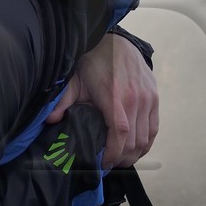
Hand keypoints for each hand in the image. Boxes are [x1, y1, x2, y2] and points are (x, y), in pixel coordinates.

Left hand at [44, 30, 157, 166]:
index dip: (113, 154)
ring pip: (146, 138)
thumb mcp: (74, 80)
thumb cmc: (94, 62)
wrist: (114, 41)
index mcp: (115, 97)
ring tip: (121, 158)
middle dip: (122, 158)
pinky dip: (146, 142)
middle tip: (109, 164)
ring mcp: (148, 98)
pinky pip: (154, 128)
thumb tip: (50, 121)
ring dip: (135, 153)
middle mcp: (135, 99)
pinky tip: (136, 148)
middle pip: (134, 142)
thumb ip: (63, 101)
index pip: (119, 135)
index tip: (102, 163)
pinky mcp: (154, 97)